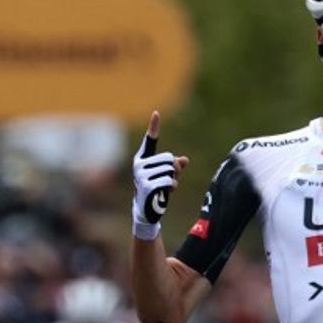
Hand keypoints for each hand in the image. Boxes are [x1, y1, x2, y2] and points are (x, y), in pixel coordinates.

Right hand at [132, 111, 189, 239]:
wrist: (147, 210)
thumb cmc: (157, 190)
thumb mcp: (168, 176)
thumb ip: (176, 166)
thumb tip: (184, 160)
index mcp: (142, 159)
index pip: (150, 141)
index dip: (154, 127)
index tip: (157, 113)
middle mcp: (139, 164)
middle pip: (169, 158)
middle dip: (174, 171)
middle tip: (167, 181)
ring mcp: (141, 175)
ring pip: (170, 170)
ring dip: (173, 180)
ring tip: (164, 188)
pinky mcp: (146, 185)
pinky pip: (168, 181)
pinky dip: (172, 187)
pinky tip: (165, 193)